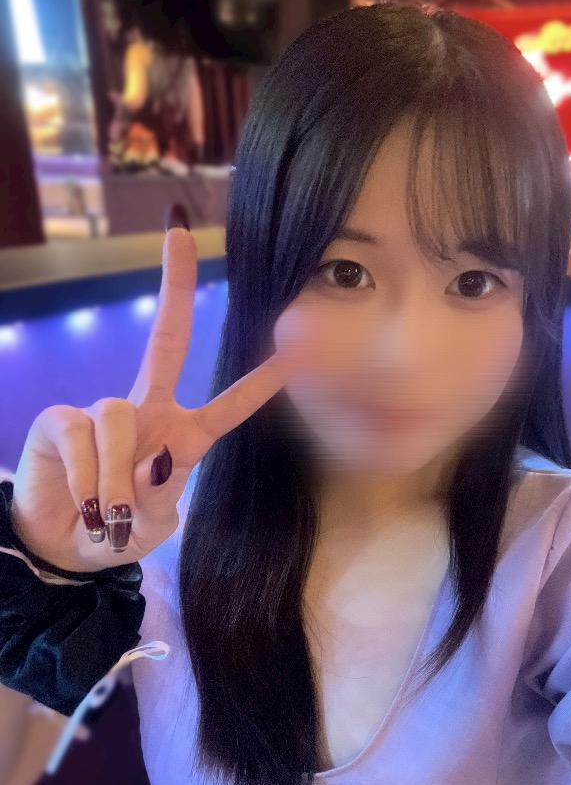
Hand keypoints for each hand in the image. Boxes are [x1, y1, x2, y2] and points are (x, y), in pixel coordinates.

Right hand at [9, 229, 302, 572]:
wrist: (62, 549)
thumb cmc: (118, 533)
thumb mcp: (154, 525)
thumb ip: (162, 497)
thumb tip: (157, 459)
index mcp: (182, 437)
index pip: (229, 405)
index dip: (262, 382)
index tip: (296, 349)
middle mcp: (146, 413)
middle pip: (166, 342)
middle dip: (174, 289)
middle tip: (181, 235)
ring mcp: (100, 413)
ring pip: (116, 414)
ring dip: (115, 472)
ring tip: (110, 513)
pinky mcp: (60, 422)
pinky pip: (79, 433)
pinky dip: (86, 475)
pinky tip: (85, 502)